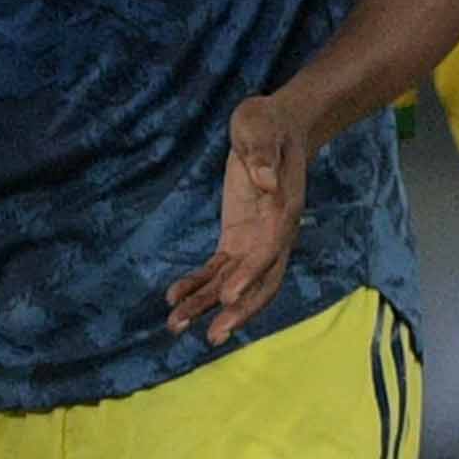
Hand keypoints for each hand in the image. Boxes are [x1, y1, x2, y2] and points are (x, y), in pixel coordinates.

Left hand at [167, 94, 309, 345]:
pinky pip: (220, 270)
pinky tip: (174, 298)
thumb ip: (262, 154)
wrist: (279, 125)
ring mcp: (256, 239)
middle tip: (211, 335)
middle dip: (237, 311)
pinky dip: (199, 285)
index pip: (269, 250)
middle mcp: (274, 234)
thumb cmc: (268, 123)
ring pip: (236, 283)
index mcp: (284, 209)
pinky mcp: (238, 238)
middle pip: (260, 282)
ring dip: (208, 306)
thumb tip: (265, 183)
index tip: (227, 297)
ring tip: (175, 326)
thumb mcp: (260, 128)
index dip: (250, 276)